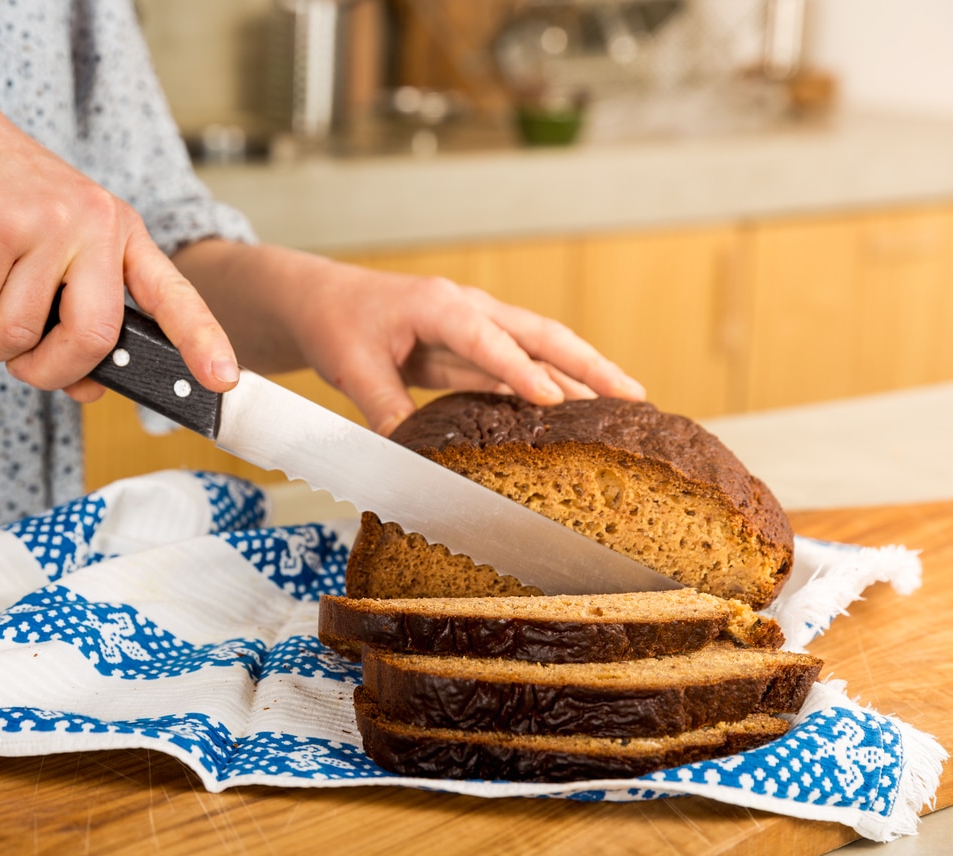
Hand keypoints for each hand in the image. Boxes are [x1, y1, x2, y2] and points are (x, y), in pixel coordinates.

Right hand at [0, 80, 237, 399]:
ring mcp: (46, 221)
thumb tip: (90, 389)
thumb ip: (74, 318)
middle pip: (94, 338)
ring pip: (20, 333)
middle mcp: (94, 223)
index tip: (224, 380)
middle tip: (22, 368)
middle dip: (48, 372)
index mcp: (120, 233)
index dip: (202, 340)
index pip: (172, 294)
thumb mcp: (51, 253)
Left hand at [294, 268, 645, 434]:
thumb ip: (384, 407)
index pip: (489, 340)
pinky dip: (549, 388)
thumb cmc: (336, 321)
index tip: (552, 400)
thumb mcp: (351, 366)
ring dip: (581, 377)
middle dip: (589, 364)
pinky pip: (518, 368)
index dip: (521, 371)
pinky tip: (574, 414)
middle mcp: (469, 310)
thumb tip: (409, 455)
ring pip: (539, 351)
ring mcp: (475, 327)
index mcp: (439, 305)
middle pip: (541, 335)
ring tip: (625, 408)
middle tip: (634, 396)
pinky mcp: (472, 348)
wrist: (323, 299)